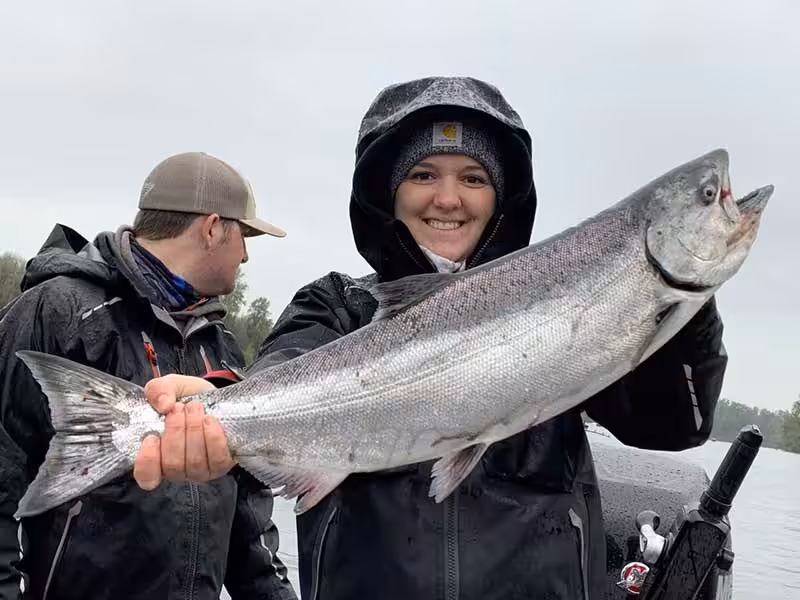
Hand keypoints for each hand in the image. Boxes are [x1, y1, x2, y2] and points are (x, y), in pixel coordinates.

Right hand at [133, 374, 236, 489]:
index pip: (146, 476)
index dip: (147, 461)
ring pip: (194, 461)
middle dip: (176, 431)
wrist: (218, 397)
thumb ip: (159, 389)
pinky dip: (213, 437)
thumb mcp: (171, 386)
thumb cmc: (189, 398)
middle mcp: (177, 468)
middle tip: (180, 408)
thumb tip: (164, 404)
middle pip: (173, 464)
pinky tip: (210, 420)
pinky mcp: (222, 465)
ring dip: (194, 430)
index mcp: (157, 455)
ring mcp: (200, 470)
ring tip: (195, 408)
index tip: (151, 438)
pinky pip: (217, 459)